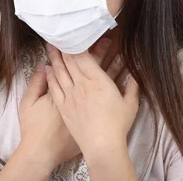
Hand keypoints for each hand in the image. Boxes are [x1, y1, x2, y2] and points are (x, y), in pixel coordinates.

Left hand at [16, 38, 124, 172]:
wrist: (102, 146)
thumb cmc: (117, 126)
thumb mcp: (130, 104)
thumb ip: (132, 86)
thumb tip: (135, 74)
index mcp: (98, 81)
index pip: (83, 57)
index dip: (76, 45)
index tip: (73, 35)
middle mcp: (82, 85)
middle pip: (69, 61)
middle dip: (62, 47)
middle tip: (56, 36)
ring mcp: (71, 96)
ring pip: (59, 72)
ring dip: (53, 58)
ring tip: (49, 47)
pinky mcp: (64, 107)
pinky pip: (54, 87)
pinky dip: (50, 76)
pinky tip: (47, 69)